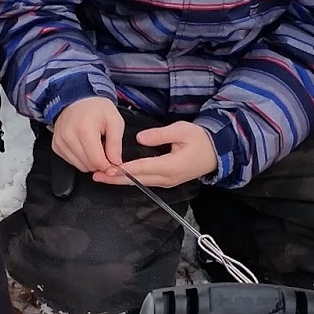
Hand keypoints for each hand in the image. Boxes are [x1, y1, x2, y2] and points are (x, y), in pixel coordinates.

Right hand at [52, 97, 124, 174]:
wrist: (77, 98)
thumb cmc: (97, 108)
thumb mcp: (115, 121)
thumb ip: (116, 144)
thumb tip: (116, 163)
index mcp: (85, 130)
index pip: (97, 161)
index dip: (108, 165)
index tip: (114, 162)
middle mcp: (69, 137)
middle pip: (89, 165)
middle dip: (100, 162)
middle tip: (104, 148)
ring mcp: (60, 142)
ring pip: (80, 166)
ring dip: (90, 161)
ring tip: (94, 145)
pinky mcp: (56, 145)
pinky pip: (71, 162)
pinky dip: (81, 158)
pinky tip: (84, 145)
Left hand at [94, 121, 217, 188]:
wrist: (217, 152)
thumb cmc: (200, 139)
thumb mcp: (181, 130)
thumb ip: (159, 135)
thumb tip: (139, 139)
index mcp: (171, 166)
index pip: (143, 168)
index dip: (124, 169)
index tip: (108, 168)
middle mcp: (167, 178)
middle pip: (138, 180)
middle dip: (116, 179)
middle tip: (96, 176)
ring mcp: (167, 182)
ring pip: (140, 183)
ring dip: (120, 181)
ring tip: (102, 177)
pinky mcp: (167, 181)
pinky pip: (145, 182)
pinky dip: (130, 179)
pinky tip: (118, 176)